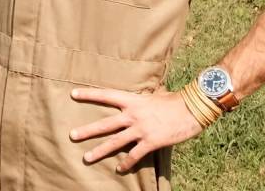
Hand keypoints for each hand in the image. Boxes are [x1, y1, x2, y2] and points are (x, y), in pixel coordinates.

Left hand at [68, 87, 202, 172]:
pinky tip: (119, 169)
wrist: (192, 109)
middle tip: (72, 135)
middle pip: (105, 124)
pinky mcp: (151, 142)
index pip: (106, 95)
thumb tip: (137, 98)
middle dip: (87, 130)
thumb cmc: (174, 101)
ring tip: (87, 157)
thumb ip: (142, 99)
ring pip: (115, 142)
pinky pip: (135, 155)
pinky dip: (126, 163)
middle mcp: (133, 115)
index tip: (73, 94)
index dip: (89, 94)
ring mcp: (141, 129)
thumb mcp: (154, 95)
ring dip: (100, 151)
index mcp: (133, 100)